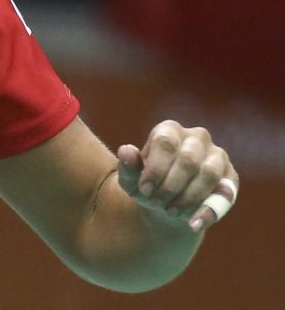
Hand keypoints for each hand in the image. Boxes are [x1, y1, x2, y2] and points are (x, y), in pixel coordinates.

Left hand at [116, 120, 237, 231]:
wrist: (166, 205)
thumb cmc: (147, 186)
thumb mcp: (132, 180)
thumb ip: (128, 166)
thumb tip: (126, 150)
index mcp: (169, 131)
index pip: (165, 142)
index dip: (155, 169)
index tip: (144, 190)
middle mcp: (196, 137)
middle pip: (188, 159)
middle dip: (170, 186)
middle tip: (156, 202)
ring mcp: (217, 156)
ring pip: (209, 173)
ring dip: (189, 197)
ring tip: (171, 211)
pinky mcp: (230, 178)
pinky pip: (225, 193)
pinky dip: (209, 211)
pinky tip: (193, 224)